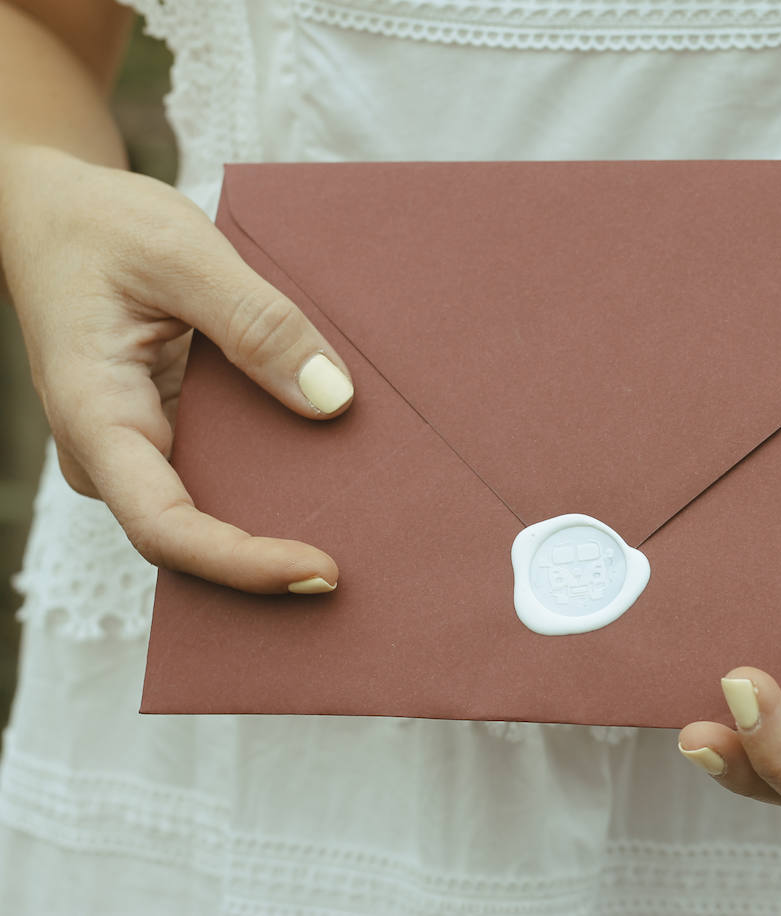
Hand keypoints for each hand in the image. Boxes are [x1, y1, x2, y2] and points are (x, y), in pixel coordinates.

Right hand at [0, 145, 353, 592]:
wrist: (50, 214)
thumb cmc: (100, 227)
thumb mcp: (182, 252)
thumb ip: (257, 323)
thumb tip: (333, 401)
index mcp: (97, 417)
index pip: (167, 527)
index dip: (244, 562)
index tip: (320, 569)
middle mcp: (113, 453)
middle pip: (199, 538)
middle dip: (280, 553)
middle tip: (380, 555)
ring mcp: (141, 450)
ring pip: (218, 511)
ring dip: (289, 516)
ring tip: (380, 517)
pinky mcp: (171, 433)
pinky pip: (229, 472)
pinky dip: (282, 475)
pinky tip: (345, 468)